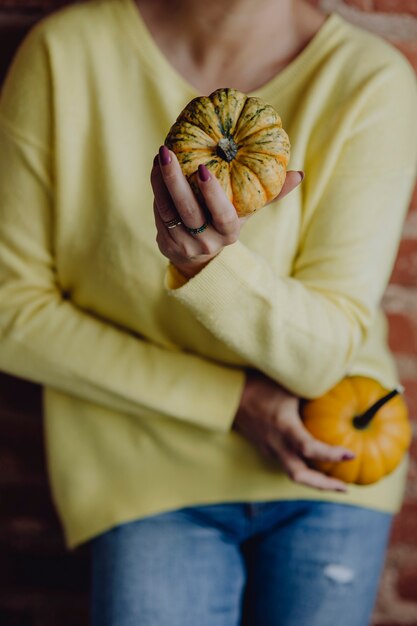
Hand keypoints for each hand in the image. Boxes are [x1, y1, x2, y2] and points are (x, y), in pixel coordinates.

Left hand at [151, 146, 302, 278]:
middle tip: (168, 151)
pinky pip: (159, 212)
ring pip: (169, 211)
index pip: (222, 215)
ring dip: (161, 181)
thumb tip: (298, 174)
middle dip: (176, 180)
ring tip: (162, 153)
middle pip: (189, 210)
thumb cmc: (226, 222)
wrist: (201, 257)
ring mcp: (185, 244)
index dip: (213, 194)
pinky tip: (156, 167)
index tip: (204, 169)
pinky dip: (156, 188)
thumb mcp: (248, 211)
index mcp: (229, 232)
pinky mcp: (167, 242)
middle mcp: (207, 241)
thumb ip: (271, 193)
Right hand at [233, 371, 354, 491]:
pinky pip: (286, 463)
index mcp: (283, 427)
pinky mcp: (265, 448)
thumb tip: (340, 385)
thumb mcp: (290, 385)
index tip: (350, 455)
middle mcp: (276, 444)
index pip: (309, 449)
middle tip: (345, 488)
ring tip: (334, 481)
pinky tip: (316, 464)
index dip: (331, 455)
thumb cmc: (261, 384)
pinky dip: (303, 467)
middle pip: (299, 476)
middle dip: (323, 485)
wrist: (229, 394)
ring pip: (292, 473)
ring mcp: (269, 448)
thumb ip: (313, 391)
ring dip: (314, 480)